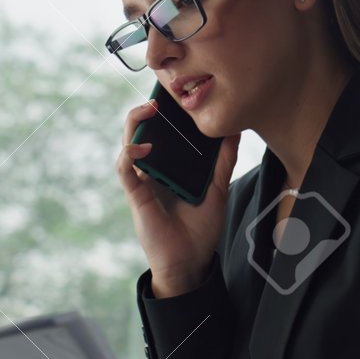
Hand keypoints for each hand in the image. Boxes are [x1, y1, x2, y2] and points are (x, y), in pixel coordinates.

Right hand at [115, 98, 240, 297]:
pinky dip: (130, 155)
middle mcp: (153, 171)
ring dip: (134, 124)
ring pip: (127, 145)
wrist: (191, 262)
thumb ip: (224, 161)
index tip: (173, 96)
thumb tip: (234, 130)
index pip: (160, 133)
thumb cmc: (200, 228)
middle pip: (139, 133)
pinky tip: (143, 148)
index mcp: (169, 166)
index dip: (161, 114)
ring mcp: (142, 181)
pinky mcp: (136, 195)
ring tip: (148, 110)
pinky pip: (125, 170)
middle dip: (144, 111)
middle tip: (160, 98)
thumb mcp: (218, 188)